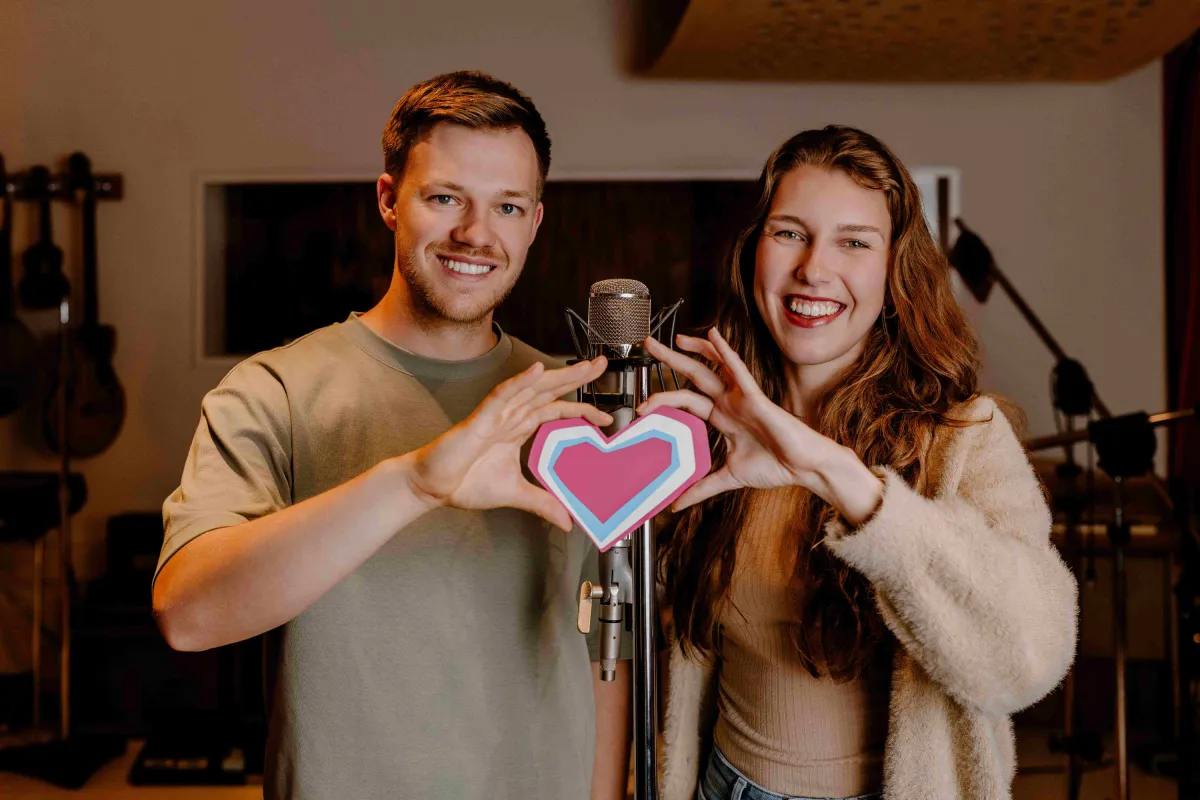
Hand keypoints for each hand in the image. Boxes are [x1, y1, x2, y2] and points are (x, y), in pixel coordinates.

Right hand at [406, 358, 611, 529]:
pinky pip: (502, 396)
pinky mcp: (480, 420)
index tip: (606, 418)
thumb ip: (542, 503)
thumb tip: (567, 521)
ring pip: (530, 388)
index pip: (556, 412)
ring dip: (556, 375)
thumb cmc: (465, 483)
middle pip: (548, 391)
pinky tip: (536, 371)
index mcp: (518, 429)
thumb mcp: (515, 494)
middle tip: (601, 365)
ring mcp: (496, 415)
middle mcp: (510, 417)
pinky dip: (519, 382)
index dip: (581, 411)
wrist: (432, 487)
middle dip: (576, 378)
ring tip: (582, 366)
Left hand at [639, 330, 882, 521]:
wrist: (804, 468)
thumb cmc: (775, 466)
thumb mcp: (728, 477)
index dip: (663, 399)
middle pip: (693, 375)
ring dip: (693, 349)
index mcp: (722, 417)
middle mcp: (729, 403)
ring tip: (672, 338)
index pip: (686, 400)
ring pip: (712, 366)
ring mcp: (742, 398)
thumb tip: (676, 503)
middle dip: (670, 360)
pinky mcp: (756, 398)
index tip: (641, 406)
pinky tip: (713, 335)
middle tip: (648, 346)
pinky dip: (725, 352)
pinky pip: (738, 370)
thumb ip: (701, 487)